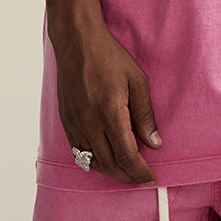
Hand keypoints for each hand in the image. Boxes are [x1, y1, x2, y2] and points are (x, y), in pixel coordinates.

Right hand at [51, 22, 161, 183]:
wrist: (77, 42)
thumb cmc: (109, 57)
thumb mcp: (137, 80)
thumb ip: (145, 114)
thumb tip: (154, 143)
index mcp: (110, 112)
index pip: (126, 155)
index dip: (139, 171)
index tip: (150, 177)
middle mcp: (89, 123)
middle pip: (109, 164)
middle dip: (127, 176)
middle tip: (141, 178)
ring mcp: (75, 123)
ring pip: (93, 161)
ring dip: (111, 171)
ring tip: (126, 171)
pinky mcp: (66, 121)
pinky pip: (78, 151)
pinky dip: (93, 161)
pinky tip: (104, 158)